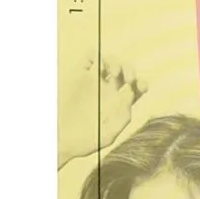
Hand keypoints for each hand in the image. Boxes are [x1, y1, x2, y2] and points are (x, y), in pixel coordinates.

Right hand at [58, 50, 146, 165]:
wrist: (57, 139)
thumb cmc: (82, 143)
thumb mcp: (107, 135)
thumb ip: (122, 119)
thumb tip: (130, 96)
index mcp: (117, 104)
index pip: (135, 88)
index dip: (141, 83)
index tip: (140, 87)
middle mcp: (107, 90)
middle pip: (125, 71)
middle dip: (130, 70)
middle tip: (129, 79)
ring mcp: (92, 82)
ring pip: (109, 62)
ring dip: (116, 62)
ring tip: (115, 73)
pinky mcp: (78, 76)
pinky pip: (89, 58)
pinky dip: (96, 55)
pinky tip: (99, 66)